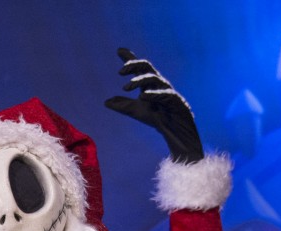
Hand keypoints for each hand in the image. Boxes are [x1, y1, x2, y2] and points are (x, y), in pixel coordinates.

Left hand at [104, 48, 203, 162]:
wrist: (173, 130)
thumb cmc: (157, 117)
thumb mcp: (135, 111)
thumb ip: (122, 105)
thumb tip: (106, 102)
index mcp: (148, 83)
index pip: (139, 68)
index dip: (130, 59)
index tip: (119, 50)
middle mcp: (158, 83)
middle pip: (147, 67)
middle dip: (134, 65)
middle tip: (120, 71)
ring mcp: (166, 90)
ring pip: (153, 78)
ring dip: (139, 81)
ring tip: (126, 87)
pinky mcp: (174, 100)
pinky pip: (164, 94)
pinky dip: (153, 94)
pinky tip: (143, 96)